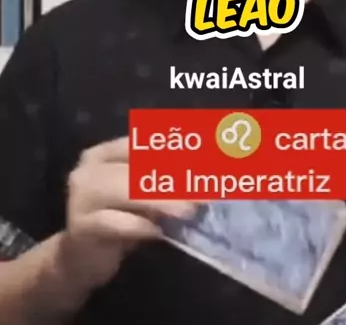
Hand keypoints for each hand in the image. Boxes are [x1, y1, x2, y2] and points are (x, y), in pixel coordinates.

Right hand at [58, 136, 195, 293]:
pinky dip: (142, 226)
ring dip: (163, 200)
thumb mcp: (140, 195)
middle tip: (203, 191)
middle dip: (174, 177)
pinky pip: (118, 223)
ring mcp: (81, 197)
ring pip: (128, 190)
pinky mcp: (81, 227)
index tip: (206, 160)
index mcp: (103, 153)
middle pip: (137, 165)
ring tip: (188, 211)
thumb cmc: (117, 220)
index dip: (175, 150)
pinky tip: (159, 232)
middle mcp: (88, 169)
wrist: (80, 260)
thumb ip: (161, 181)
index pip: (142, 143)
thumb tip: (203, 173)